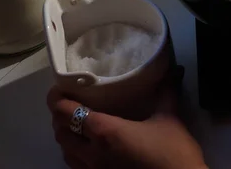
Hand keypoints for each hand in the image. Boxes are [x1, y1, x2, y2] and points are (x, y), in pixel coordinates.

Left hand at [47, 67, 206, 168]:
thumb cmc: (173, 153)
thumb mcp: (170, 118)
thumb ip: (166, 92)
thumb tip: (172, 70)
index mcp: (105, 132)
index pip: (67, 113)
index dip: (57, 100)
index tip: (59, 88)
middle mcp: (92, 153)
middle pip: (60, 133)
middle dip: (59, 117)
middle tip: (69, 104)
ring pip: (65, 153)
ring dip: (65, 137)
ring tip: (76, 125)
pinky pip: (76, 167)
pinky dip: (74, 155)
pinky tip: (88, 150)